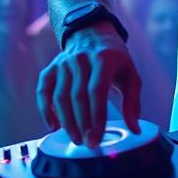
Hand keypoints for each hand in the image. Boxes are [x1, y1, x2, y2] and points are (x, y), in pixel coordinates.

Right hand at [36, 26, 141, 146]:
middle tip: (87, 143)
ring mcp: (63, 63)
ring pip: (60, 96)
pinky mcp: (51, 68)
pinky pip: (43, 91)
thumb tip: (135, 129)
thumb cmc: (114, 58)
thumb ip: (133, 102)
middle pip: (77, 96)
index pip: (97, 91)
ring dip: (66, 121)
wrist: (92, 33)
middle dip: (81, 124)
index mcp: (104, 58)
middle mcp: (81, 59)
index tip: (97, 138)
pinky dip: (45, 110)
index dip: (96, 117)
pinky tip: (53, 125)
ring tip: (75, 138)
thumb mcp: (130, 74)